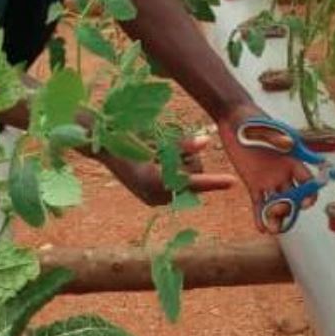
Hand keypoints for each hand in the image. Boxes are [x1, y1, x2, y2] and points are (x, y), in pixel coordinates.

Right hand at [102, 134, 234, 206]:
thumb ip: (181, 143)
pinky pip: (175, 181)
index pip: (191, 181)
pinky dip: (171, 168)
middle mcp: (155, 194)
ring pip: (185, 177)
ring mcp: (154, 197)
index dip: (213, 182)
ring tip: (156, 153)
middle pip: (191, 176)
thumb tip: (206, 142)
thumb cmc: (126, 137)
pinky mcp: (153, 196)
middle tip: (164, 147)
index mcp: (154, 181)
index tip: (233, 182)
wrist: (101, 147)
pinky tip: (154, 161)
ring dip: (178, 161)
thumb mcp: (156, 138)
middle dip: (186, 159)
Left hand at [217, 103, 315, 233]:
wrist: (234, 120)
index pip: (308, 180)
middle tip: (279, 212)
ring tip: (273, 229)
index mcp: (293, 159)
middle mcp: (284, 173)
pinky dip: (260, 216)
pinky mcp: (253, 184)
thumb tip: (288, 143)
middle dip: (290, 208)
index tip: (306, 202)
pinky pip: (259, 203)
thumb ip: (276, 137)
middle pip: (294, 196)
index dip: (310, 192)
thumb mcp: (265, 127)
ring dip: (278, 218)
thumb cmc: (253, 120)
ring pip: (278, 203)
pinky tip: (261, 228)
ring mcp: (269, 180)